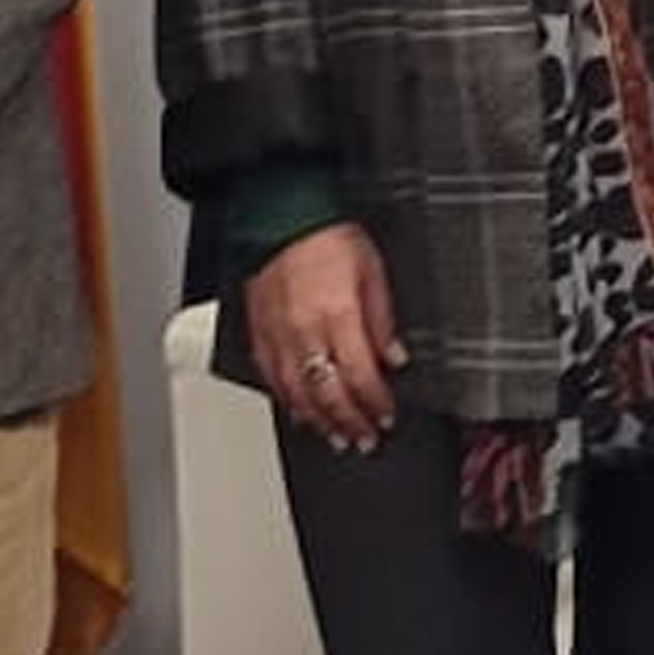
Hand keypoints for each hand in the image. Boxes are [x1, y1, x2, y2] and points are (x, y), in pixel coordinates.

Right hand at [245, 221, 404, 452]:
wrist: (281, 214)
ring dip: (319, 421)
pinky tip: (300, 411)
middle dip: (350, 423)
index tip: (385, 416)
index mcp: (339, 315)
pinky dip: (288, 401)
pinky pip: (272, 378)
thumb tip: (394, 357)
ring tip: (335, 436)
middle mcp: (306, 332)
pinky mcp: (258, 333)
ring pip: (298, 394)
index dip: (375, 404)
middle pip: (329, 394)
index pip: (361, 376)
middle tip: (364, 440)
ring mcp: (278, 336)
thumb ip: (383, 319)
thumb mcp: (372, 270)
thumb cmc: (326, 236)